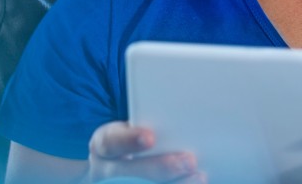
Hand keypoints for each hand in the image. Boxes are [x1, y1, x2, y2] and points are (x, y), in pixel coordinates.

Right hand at [88, 121, 203, 182]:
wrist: (111, 172)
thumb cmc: (130, 145)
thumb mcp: (129, 132)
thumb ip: (149, 128)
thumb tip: (183, 123)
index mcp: (103, 146)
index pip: (110, 142)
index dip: (129, 140)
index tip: (149, 137)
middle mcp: (106, 172)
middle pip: (129, 175)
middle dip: (161, 168)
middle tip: (189, 160)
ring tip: (198, 178)